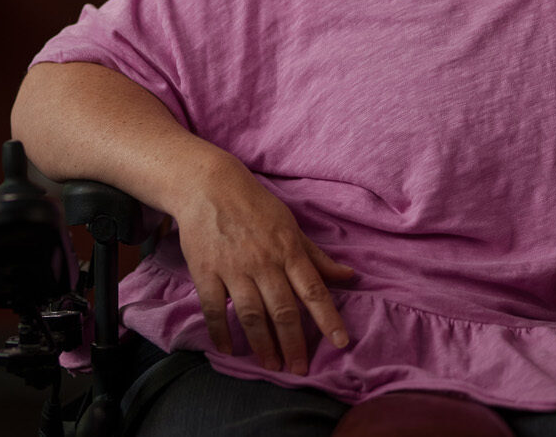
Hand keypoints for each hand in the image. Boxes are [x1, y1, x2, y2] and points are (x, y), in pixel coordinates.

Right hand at [174, 151, 354, 375]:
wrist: (209, 186)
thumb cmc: (255, 206)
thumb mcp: (291, 226)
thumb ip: (317, 257)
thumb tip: (349, 276)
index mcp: (288, 250)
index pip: (314, 290)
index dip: (328, 318)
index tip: (341, 342)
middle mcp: (264, 262)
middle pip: (283, 310)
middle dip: (294, 343)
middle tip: (299, 369)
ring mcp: (234, 269)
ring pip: (252, 315)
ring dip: (263, 344)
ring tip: (272, 365)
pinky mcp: (206, 272)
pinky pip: (215, 309)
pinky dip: (221, 332)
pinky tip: (229, 350)